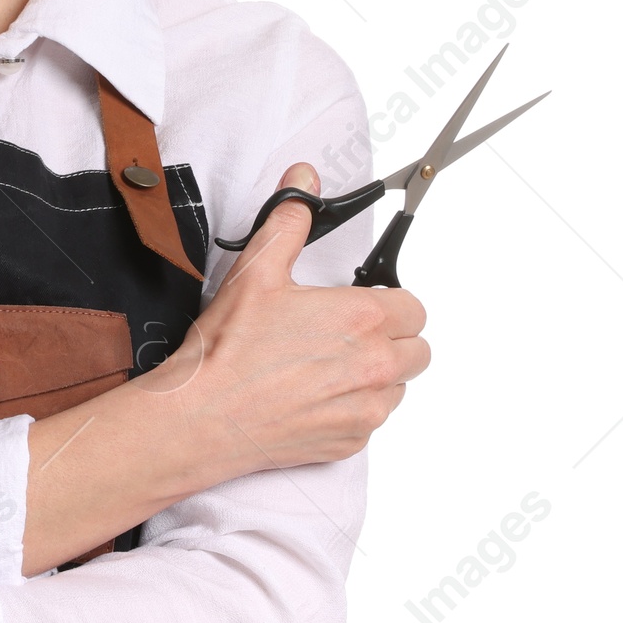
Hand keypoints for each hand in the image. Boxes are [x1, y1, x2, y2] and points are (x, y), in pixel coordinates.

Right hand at [143, 162, 429, 493]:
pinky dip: (353, 407)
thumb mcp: (256, 270)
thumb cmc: (227, 350)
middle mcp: (375, 366)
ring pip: (398, 387)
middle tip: (345, 335)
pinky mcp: (351, 440)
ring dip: (376, 375)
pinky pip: (373, 420)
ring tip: (325, 365)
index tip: (362, 305)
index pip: (414, 308)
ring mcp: (366, 408)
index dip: (389, 302)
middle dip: (391, 339)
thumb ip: (289, 221)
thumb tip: (303, 182)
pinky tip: (313, 395)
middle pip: (419, 350)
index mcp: (361, 319)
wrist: (202, 416)